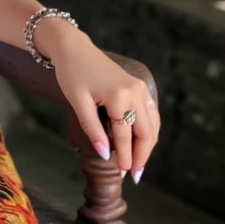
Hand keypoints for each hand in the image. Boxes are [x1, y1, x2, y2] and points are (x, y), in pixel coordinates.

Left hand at [35, 19, 159, 181]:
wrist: (74, 48)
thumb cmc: (72, 74)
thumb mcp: (78, 102)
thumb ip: (92, 129)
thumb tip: (106, 154)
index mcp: (119, 97)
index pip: (125, 135)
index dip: (126, 156)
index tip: (125, 174)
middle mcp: (135, 92)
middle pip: (146, 132)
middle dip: (142, 155)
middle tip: (136, 175)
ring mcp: (140, 88)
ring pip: (152, 124)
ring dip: (148, 144)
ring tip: (139, 163)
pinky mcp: (139, 86)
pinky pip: (150, 113)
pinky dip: (148, 130)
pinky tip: (142, 142)